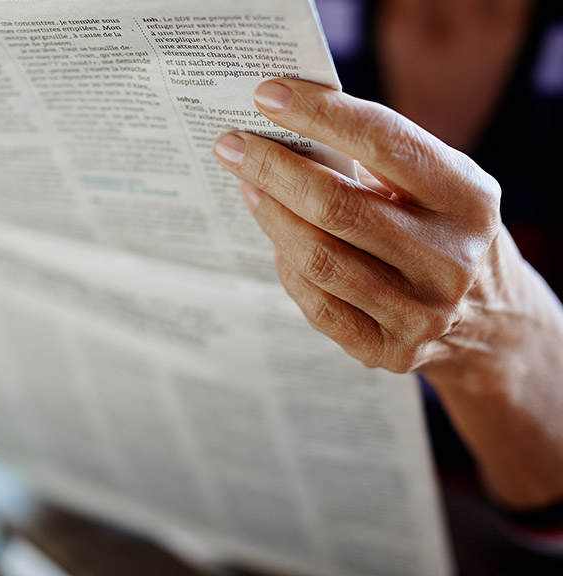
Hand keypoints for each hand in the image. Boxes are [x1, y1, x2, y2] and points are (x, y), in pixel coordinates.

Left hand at [215, 79, 562, 506]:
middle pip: (337, 206)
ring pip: (319, 258)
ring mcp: (421, 312)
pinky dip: (287, 265)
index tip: (267, 95)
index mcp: (468, 200)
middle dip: (273, 169)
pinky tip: (275, 238)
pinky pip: (316, 303)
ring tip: (247, 185)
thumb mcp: (437, 184)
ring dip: (271, 216)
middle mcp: (450, 259)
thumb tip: (288, 119)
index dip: (320, 115)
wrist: (489, 320)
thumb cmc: (440, 228)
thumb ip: (379, 156)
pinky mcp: (388, 351)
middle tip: (231, 146)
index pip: (384, 143)